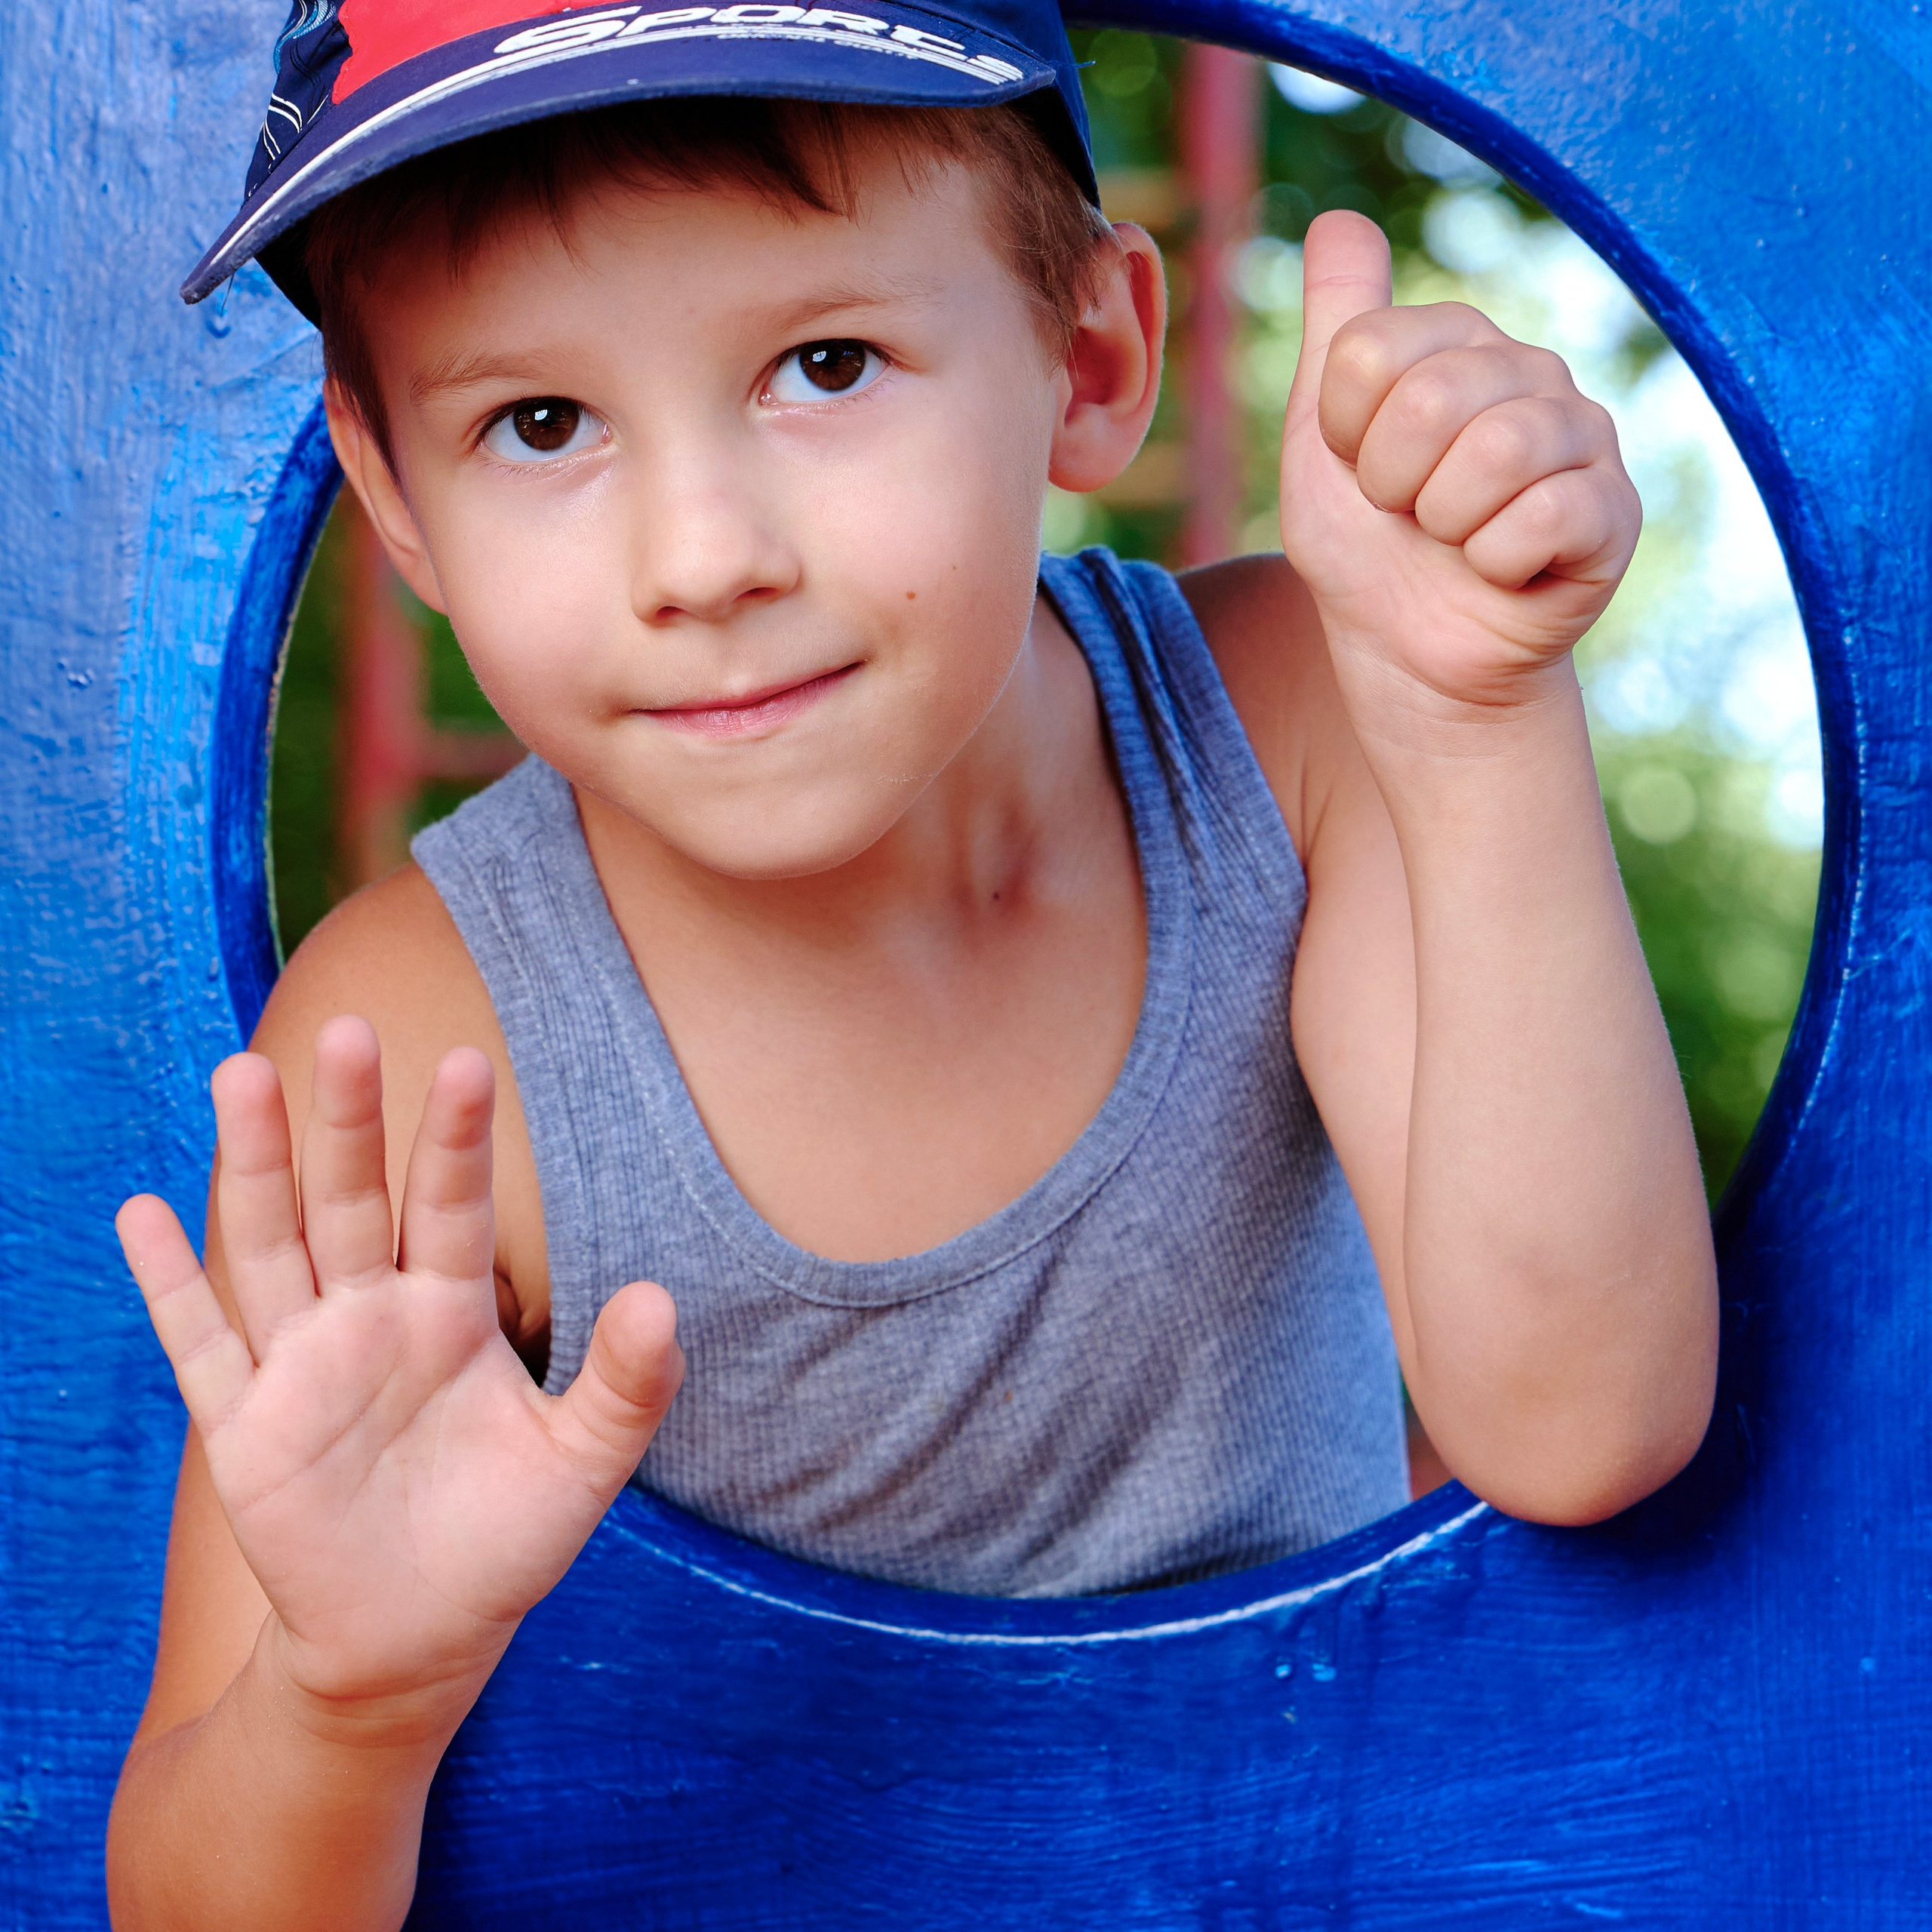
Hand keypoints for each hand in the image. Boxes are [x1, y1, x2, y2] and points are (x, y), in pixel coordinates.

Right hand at [116, 1017, 682, 1723]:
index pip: (449, 1204)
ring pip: (271, 1245)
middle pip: (350, 1199)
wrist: (420, 1638)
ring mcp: (302, 1365)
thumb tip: (666, 1300)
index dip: (453, 1138)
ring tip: (242, 1072)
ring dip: (254, 1165)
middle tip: (345, 1026)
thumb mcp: (581, 1463)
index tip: (467, 1060)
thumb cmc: (504, 1540)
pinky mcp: (245, 1426)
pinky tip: (142, 1212)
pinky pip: (199, 1344)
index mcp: (450, 1313)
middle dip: (346, 1120)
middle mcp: (370, 1318)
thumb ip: (625, 1384)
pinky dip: (169, 1283)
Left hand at [1279, 210, 1639, 720]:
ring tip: (1455, 541)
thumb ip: (1334, 328)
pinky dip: (1494, 563)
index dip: (1343, 436)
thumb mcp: (1318, 439)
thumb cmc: (1368, 549)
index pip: (1367, 351)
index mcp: (1456, 342)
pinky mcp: (1614, 510)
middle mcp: (1529, 369)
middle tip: (1409, 514)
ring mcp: (1582, 434)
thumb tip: (1337, 216)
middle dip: (1391, 484)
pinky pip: (1540, 518)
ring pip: (1494, 454)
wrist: (1411, 659)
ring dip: (1445, 524)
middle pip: (1428, 399)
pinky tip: (1501, 570)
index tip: (1362, 471)